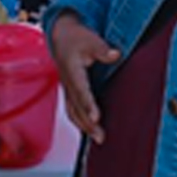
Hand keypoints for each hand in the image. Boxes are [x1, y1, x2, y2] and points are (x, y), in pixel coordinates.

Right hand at [49, 13, 119, 144]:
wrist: (61, 37)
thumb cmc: (75, 38)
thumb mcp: (90, 39)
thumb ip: (102, 48)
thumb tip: (115, 54)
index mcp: (71, 69)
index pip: (80, 90)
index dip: (88, 104)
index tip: (95, 117)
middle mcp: (67, 82)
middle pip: (76, 106)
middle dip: (87, 123)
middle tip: (100, 136)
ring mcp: (67, 88)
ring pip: (73, 111)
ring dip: (84, 126)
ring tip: (98, 138)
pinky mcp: (69, 92)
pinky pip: (72, 110)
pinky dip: (80, 122)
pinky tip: (90, 131)